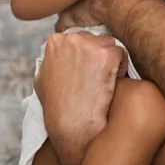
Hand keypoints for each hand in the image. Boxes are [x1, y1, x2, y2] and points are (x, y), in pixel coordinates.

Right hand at [35, 31, 126, 162]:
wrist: (72, 126)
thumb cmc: (57, 109)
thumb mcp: (42, 81)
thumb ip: (50, 63)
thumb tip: (52, 59)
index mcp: (54, 41)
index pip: (78, 39)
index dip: (85, 56)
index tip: (87, 71)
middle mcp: (71, 38)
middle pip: (95, 39)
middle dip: (98, 57)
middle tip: (97, 78)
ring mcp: (90, 45)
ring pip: (109, 45)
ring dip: (110, 62)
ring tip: (104, 82)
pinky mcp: (107, 55)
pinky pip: (121, 54)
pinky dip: (120, 68)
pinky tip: (112, 83)